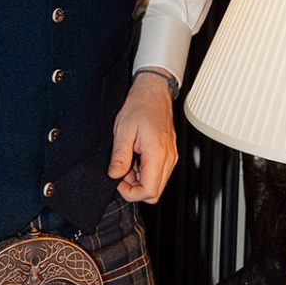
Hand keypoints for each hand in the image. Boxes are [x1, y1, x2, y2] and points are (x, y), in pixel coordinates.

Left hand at [108, 70, 178, 203]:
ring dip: (139, 179)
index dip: (131, 192)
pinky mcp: (169, 154)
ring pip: (157, 184)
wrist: (153, 92)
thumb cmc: (140, 106)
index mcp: (157, 154)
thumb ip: (120, 156)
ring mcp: (171, 157)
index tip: (118, 181)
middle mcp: (168, 158)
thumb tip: (115, 175)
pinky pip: (159, 173)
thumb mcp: (123, 130)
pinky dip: (145, 171)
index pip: (149, 191)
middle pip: (155, 192)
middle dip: (135, 188)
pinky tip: (135, 157)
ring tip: (128, 161)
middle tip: (121, 171)